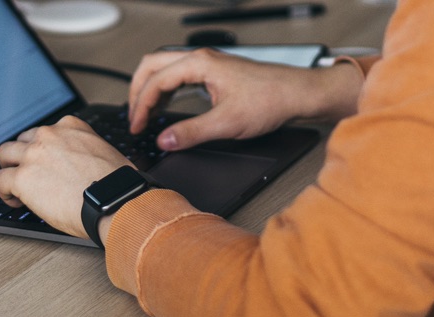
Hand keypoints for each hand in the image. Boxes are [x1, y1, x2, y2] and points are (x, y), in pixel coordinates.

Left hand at [0, 116, 131, 237]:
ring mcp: (33, 154)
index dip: (43, 149)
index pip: (45, 131)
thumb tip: (82, 166)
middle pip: (22, 140)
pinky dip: (3, 191)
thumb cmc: (116, 185)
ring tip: (14, 185)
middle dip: (21, 156)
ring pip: (4, 153)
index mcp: (70, 127)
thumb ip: (86, 152)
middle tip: (26, 172)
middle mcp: (49, 135)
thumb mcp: (105, 153)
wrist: (112, 201)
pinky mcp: (22, 177)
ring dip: (7, 169)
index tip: (45, 162)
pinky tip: (15, 201)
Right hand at [128, 48, 361, 150]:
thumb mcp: (227, 124)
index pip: (155, 82)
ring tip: (146, 115)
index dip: (140, 106)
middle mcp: (202, 58)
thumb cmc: (272, 100)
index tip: (137, 127)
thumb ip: (190, 133)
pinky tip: (167, 107)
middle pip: (152, 66)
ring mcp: (208, 63)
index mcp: (200, 64)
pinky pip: (179, 75)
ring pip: (164, 68)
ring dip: (151, 90)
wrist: (300, 94)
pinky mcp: (215, 72)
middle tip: (133, 117)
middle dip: (137, 91)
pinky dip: (166, 90)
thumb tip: (164, 141)